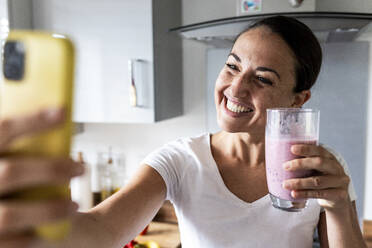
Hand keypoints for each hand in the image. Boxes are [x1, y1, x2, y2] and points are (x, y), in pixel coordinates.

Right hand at [0, 108, 83, 246]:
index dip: (31, 120)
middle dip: (51, 169)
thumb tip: (61, 118)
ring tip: (74, 205)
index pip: (1, 130)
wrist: (6, 224)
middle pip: (11, 172)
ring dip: (48, 209)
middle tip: (80, 168)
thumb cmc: (15, 188)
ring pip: (10, 215)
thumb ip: (26, 150)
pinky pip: (11, 244)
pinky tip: (52, 230)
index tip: (62, 112)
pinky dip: (33, 236)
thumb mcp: (13, 162)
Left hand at [282, 144, 349, 209]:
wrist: (338, 199)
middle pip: (320, 162)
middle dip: (301, 164)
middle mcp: (336, 168)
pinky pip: (319, 194)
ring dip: (299, 182)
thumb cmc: (321, 179)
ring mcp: (340, 182)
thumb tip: (279, 157)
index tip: (292, 148)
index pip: (319, 150)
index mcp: (330, 158)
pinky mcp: (340, 195)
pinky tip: (294, 193)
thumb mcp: (316, 169)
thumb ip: (304, 163)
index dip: (306, 148)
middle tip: (285, 166)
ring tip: (285, 184)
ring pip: (318, 181)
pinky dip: (305, 193)